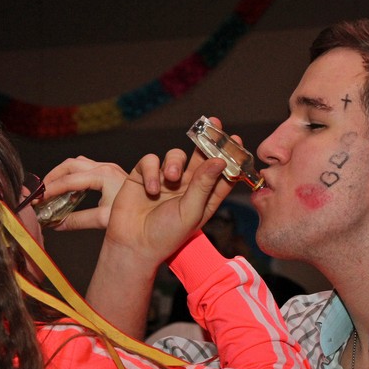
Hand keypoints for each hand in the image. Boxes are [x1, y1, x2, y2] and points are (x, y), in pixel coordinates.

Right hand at [39, 156, 127, 230]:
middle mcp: (104, 168)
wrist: (154, 210)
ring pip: (77, 163)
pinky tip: (68, 189)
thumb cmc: (134, 214)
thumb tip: (56, 225)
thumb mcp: (104, 218)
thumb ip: (78, 220)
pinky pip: (85, 167)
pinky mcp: (109, 172)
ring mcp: (107, 168)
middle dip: (53, 176)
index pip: (70, 180)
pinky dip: (72, 175)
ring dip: (62, 173)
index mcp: (103, 176)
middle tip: (41, 191)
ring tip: (51, 188)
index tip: (39, 198)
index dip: (52, 189)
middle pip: (70, 165)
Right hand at [104, 146, 232, 266]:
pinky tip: (151, 188)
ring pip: (175, 156)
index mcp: (204, 198)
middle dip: (208, 141)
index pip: (221, 174)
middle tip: (214, 123)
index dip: (229, 157)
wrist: (132, 245)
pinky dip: (151, 171)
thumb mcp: (190, 212)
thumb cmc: (165, 235)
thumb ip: (204, 185)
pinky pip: (150, 161)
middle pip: (200, 158)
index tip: (236, 139)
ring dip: (174, 163)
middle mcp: (187, 187)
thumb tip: (219, 160)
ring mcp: (165, 180)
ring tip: (171, 177)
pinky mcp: (144, 176)